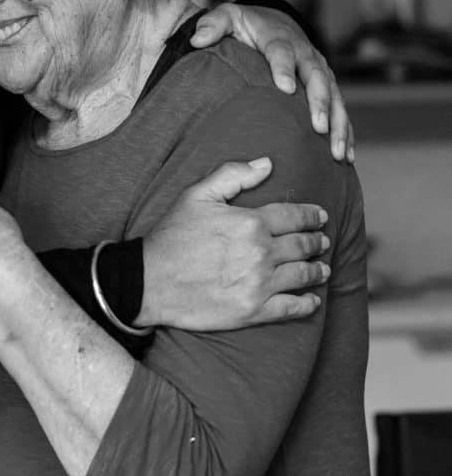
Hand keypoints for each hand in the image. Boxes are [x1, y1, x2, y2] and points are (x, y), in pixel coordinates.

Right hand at [136, 158, 329, 330]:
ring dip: (317, 270)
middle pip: (302, 245)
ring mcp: (259, 284)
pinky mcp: (253, 311)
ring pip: (302, 275)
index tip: (320, 216)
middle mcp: (261, 253)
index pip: (293, 216)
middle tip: (323, 241)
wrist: (150, 281)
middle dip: (317, 241)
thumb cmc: (173, 236)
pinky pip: (291, 308)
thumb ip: (233, 175)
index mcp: (250, 222)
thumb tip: (267, 164)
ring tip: (323, 269)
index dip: (311, 215)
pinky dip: (307, 304)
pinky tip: (312, 300)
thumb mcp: (196, 195)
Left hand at [191, 3, 353, 161]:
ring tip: (336, 152)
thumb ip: (212, 25)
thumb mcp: (228, 17)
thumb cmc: (246, 25)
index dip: (284, 68)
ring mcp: (320, 70)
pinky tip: (345, 157)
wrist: (275, 21)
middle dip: (320, 102)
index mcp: (279, 38)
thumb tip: (197, 40)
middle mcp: (306, 54)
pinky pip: (339, 109)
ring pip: (334, 97)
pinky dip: (346, 131)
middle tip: (317, 127)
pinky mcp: (328, 85)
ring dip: (338, 124)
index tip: (286, 88)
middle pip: (317, 77)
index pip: (282, 52)